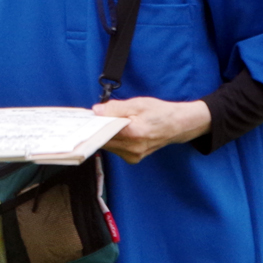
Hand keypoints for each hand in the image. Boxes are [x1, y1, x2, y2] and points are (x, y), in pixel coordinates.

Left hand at [93, 96, 211, 163]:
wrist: (177, 125)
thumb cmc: (160, 112)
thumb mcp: (138, 103)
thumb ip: (116, 108)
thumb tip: (97, 111)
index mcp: (134, 133)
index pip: (104, 131)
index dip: (93, 124)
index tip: (85, 118)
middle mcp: (132, 148)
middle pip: (104, 140)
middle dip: (97, 129)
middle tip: (92, 118)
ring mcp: (133, 156)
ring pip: (108, 146)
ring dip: (104, 134)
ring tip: (105, 122)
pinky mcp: (133, 159)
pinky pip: (115, 149)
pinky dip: (112, 139)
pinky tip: (114, 131)